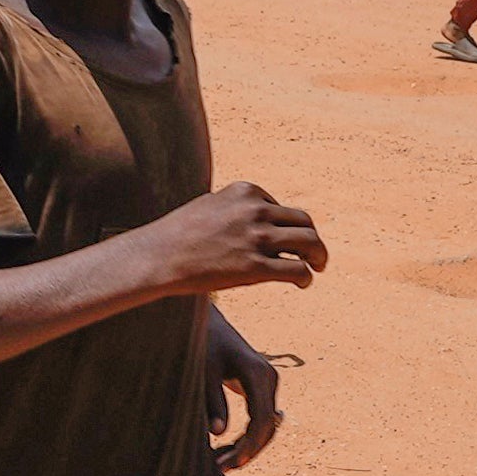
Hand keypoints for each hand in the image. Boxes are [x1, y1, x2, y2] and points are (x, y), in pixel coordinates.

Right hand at [138, 184, 328, 297]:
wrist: (158, 257)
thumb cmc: (178, 235)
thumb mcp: (209, 206)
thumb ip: (235, 209)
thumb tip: (254, 221)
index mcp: (245, 192)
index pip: (281, 208)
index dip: (286, 227)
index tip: (283, 243)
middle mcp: (256, 210)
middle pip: (304, 222)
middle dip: (313, 240)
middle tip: (316, 255)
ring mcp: (257, 238)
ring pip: (309, 243)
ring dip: (318, 256)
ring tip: (317, 267)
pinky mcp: (254, 266)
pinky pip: (296, 270)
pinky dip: (306, 277)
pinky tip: (303, 283)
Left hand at [206, 315, 283, 472]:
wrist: (208, 323)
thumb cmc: (202, 344)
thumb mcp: (203, 373)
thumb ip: (211, 402)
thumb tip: (217, 433)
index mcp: (257, 374)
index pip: (261, 420)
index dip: (249, 446)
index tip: (232, 463)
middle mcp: (268, 379)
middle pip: (267, 427)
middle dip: (246, 451)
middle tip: (220, 469)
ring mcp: (267, 383)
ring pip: (266, 426)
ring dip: (247, 447)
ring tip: (221, 464)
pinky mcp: (260, 387)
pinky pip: (260, 418)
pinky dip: (247, 436)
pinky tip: (228, 451)